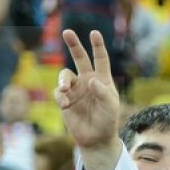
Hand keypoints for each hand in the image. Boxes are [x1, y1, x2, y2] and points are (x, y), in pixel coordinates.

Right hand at [56, 29, 123, 150]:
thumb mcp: (110, 106)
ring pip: (65, 75)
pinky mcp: (65, 99)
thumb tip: (91, 81)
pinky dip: (60, 97)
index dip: (97, 45)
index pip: (100, 59)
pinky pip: (58, 92)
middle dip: (73, 44)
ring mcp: (75, 89)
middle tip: (67, 32)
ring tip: (64, 89)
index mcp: (102, 79)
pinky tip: (65, 105)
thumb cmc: (107, 120)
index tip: (94, 33)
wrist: (96, 138)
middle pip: (79, 58)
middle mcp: (87, 80)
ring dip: (63, 80)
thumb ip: (103, 93)